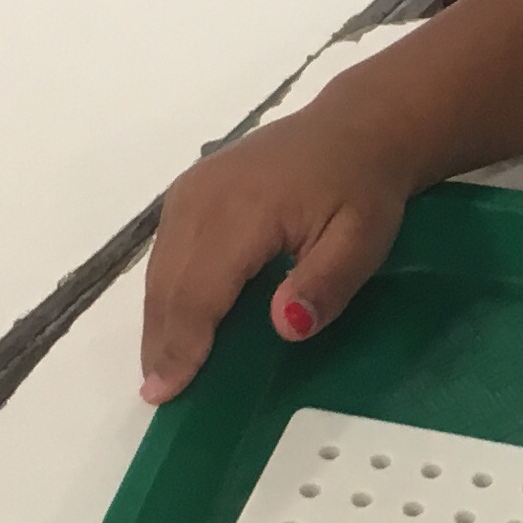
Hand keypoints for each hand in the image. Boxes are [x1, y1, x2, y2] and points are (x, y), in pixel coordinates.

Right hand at [138, 99, 421, 402]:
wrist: (354, 128)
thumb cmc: (362, 189)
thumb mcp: (364, 239)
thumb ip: (326, 283)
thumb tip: (285, 327)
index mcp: (242, 211)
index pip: (200, 291)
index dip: (184, 345)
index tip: (169, 391)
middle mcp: (201, 198)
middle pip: (169, 285)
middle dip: (162, 343)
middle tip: (159, 394)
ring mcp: (189, 190)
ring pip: (158, 269)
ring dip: (158, 321)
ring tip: (161, 369)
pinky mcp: (188, 190)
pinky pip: (165, 251)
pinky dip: (165, 292)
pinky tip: (174, 324)